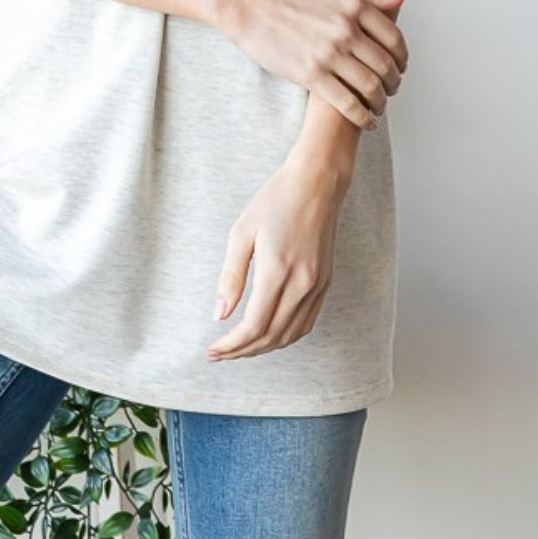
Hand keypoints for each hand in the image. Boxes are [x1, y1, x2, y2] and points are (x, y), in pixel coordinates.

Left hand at [206, 157, 341, 360]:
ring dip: (264, 348)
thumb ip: (231, 276)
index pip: (254, 326)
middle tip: (219, 354)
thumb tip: (219, 314)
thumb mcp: (242, 232)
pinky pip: (306, 323)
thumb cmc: (274, 201)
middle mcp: (302, 284)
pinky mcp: (325, 283)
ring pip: (290, 335)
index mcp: (278, 270)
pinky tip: (268, 335)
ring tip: (239, 348)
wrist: (316, 184)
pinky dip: (285, 337)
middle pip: (271, 336)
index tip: (212, 350)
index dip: (232, 345)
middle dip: (243, 351)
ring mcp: (317, 286)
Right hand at [219, 0, 407, 128]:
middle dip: (393, 84)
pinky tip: (366, 122)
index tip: (400, 68)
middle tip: (391, 91)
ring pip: (371, 87)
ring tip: (378, 107)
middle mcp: (345, 29)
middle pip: (386, 66)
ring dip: (380, 102)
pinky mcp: (310, 75)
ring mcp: (329, 53)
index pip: (394, 39)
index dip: (402, 58)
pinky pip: (348, 103)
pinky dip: (363, 117)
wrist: (249, 4)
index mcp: (353, 6)